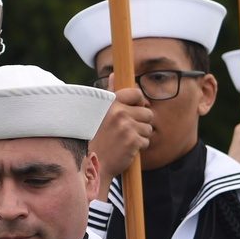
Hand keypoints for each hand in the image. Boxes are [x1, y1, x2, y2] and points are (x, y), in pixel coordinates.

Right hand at [89, 83, 152, 198]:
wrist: (91, 163)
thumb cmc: (94, 137)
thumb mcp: (98, 112)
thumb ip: (109, 93)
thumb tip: (114, 74)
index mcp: (111, 102)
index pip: (136, 93)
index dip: (140, 102)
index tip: (136, 110)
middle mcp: (119, 112)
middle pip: (147, 112)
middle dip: (141, 122)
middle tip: (129, 131)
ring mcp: (127, 127)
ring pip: (148, 128)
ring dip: (140, 135)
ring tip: (126, 141)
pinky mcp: (133, 141)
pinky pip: (146, 141)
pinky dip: (139, 147)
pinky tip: (127, 149)